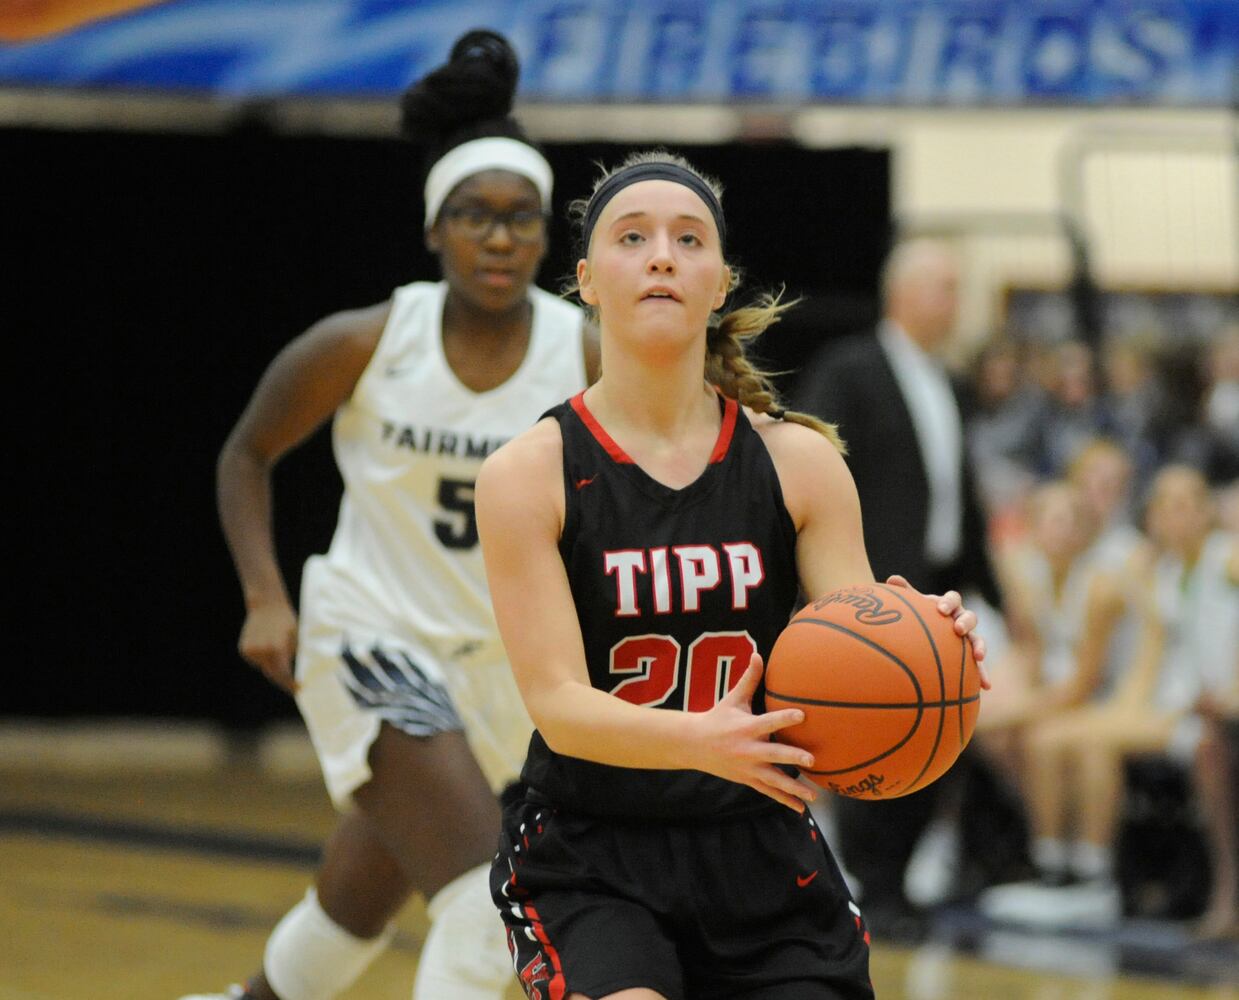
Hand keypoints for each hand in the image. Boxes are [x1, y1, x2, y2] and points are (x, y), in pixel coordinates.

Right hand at [238, 599, 298, 693]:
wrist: (267, 606)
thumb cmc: (287, 621)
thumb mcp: (297, 638)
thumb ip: (294, 656)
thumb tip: (298, 673)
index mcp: (277, 648)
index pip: (284, 674)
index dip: (291, 684)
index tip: (298, 689)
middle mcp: (262, 652)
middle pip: (273, 674)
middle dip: (283, 679)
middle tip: (293, 684)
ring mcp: (251, 651)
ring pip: (264, 667)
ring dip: (272, 665)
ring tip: (277, 648)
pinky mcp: (244, 650)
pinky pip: (257, 661)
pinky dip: (263, 658)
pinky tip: (266, 644)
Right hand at [688, 654, 817, 811]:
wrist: (694, 745)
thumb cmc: (718, 717)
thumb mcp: (732, 698)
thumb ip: (749, 678)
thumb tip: (758, 653)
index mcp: (746, 727)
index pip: (768, 721)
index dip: (785, 718)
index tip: (803, 715)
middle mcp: (748, 749)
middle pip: (773, 754)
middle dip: (792, 758)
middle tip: (812, 760)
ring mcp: (748, 767)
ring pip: (774, 779)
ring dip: (794, 788)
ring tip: (813, 795)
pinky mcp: (748, 779)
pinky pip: (769, 791)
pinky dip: (785, 801)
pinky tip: (802, 808)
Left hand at [886, 574, 990, 689]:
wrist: (924, 637)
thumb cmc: (918, 618)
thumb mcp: (912, 606)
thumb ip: (905, 593)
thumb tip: (892, 578)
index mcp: (948, 606)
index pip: (953, 599)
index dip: (948, 602)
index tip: (940, 609)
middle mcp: (961, 620)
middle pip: (970, 616)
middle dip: (966, 622)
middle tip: (958, 629)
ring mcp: (968, 638)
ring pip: (978, 639)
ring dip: (980, 646)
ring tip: (979, 656)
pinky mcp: (970, 657)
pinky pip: (979, 666)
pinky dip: (983, 674)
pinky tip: (986, 686)